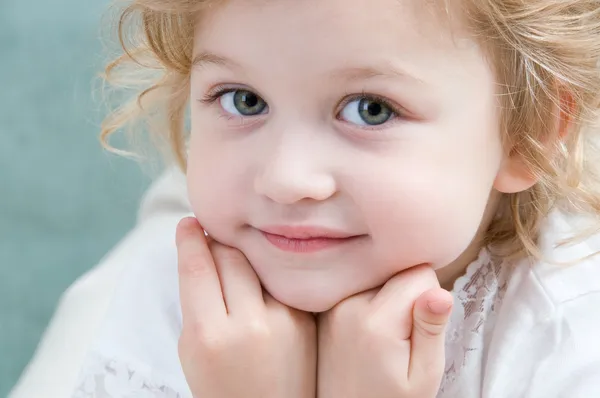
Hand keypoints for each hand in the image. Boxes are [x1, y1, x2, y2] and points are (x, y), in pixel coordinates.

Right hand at [176, 217, 316, 397]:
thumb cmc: (221, 384)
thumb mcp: (192, 349)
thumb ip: (196, 301)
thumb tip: (201, 250)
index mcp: (210, 335)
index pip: (198, 267)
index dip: (189, 239)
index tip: (188, 223)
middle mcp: (251, 324)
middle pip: (229, 256)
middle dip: (215, 242)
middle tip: (209, 238)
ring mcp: (286, 321)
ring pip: (258, 262)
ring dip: (243, 253)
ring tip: (233, 256)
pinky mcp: (308, 320)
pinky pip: (281, 279)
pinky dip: (268, 272)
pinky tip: (260, 275)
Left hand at [317, 264, 452, 397]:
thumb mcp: (423, 375)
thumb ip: (431, 330)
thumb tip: (441, 293)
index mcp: (375, 319)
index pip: (419, 272)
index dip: (431, 296)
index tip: (423, 326)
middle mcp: (348, 303)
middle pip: (396, 270)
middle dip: (408, 295)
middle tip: (403, 335)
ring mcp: (332, 303)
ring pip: (378, 276)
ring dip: (388, 297)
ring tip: (384, 335)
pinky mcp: (325, 307)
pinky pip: (359, 286)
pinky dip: (370, 300)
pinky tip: (368, 330)